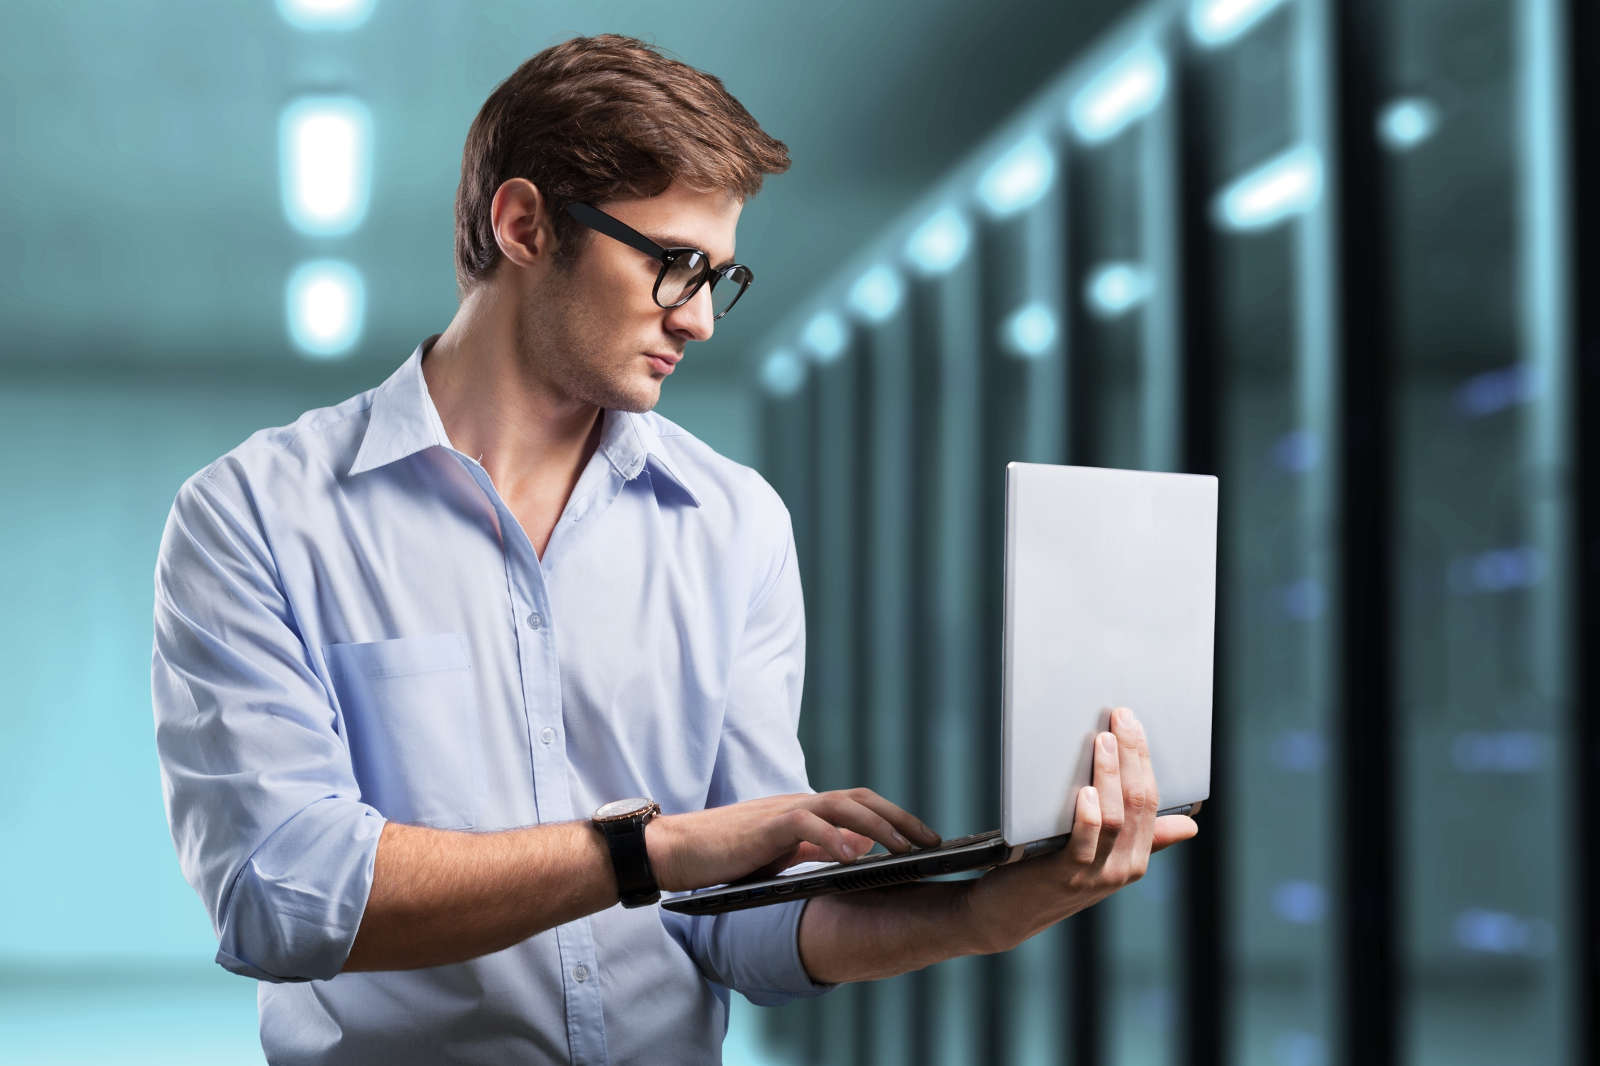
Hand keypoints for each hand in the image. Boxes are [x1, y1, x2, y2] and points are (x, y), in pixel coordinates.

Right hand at [645, 788, 941, 891]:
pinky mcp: (766, 826)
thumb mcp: (780, 854)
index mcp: (805, 810)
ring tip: (907, 848)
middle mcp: (800, 803)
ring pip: (843, 806)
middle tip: (933, 841)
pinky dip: (834, 838)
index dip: (895, 818)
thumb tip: (856, 850)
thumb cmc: (725, 855)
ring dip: (879, 826)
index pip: (859, 805)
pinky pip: (808, 825)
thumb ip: (815, 849)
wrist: (676, 850)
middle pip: (861, 799)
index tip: (924, 839)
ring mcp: (784, 811)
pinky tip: (855, 858)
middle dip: (901, 819)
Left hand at [959, 706, 1198, 954]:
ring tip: (1102, 741)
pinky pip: (1083, 842)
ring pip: (1114, 818)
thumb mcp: (1103, 856)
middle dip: (1132, 756)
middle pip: (1136, 804)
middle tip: (1121, 718)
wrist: (1008, 915)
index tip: (1133, 722)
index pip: (1151, 802)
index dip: (1144, 759)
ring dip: (1109, 776)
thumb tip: (1189, 826)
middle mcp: (1122, 867)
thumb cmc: (1053, 874)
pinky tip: (1084, 791)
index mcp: (1136, 857)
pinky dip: (1087, 814)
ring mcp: (1094, 874)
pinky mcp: (1063, 874)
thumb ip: (1142, 838)